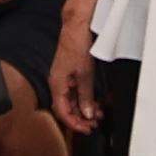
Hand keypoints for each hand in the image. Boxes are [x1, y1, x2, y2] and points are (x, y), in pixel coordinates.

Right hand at [50, 16, 101, 135]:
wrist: (77, 26)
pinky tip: (95, 103)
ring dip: (84, 109)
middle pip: (66, 108)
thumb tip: (87, 114)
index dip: (74, 123)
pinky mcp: (70, 74)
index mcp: (57, 84)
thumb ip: (85, 96)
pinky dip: (85, 99)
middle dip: (81, 118)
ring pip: (72, 101)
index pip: (62, 111)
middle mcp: (57, 83)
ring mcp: (63, 79)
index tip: (86, 129)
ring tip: (99, 114)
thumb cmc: (77, 45)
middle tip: (95, 124)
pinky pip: (75, 92)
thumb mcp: (85, 74)